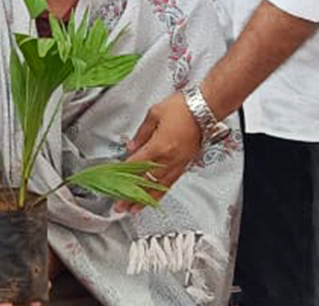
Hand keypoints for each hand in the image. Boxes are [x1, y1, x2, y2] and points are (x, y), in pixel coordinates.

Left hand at [115, 93, 200, 211]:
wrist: (204, 108)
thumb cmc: (182, 108)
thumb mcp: (154, 113)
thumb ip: (141, 132)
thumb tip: (131, 145)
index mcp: (159, 146)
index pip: (135, 165)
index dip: (123, 176)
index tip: (113, 184)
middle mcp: (169, 159)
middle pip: (145, 181)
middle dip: (131, 195)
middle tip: (120, 206)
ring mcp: (178, 163)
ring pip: (159, 187)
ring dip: (145, 200)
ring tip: (134, 209)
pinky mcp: (186, 164)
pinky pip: (171, 182)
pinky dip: (161, 192)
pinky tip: (155, 197)